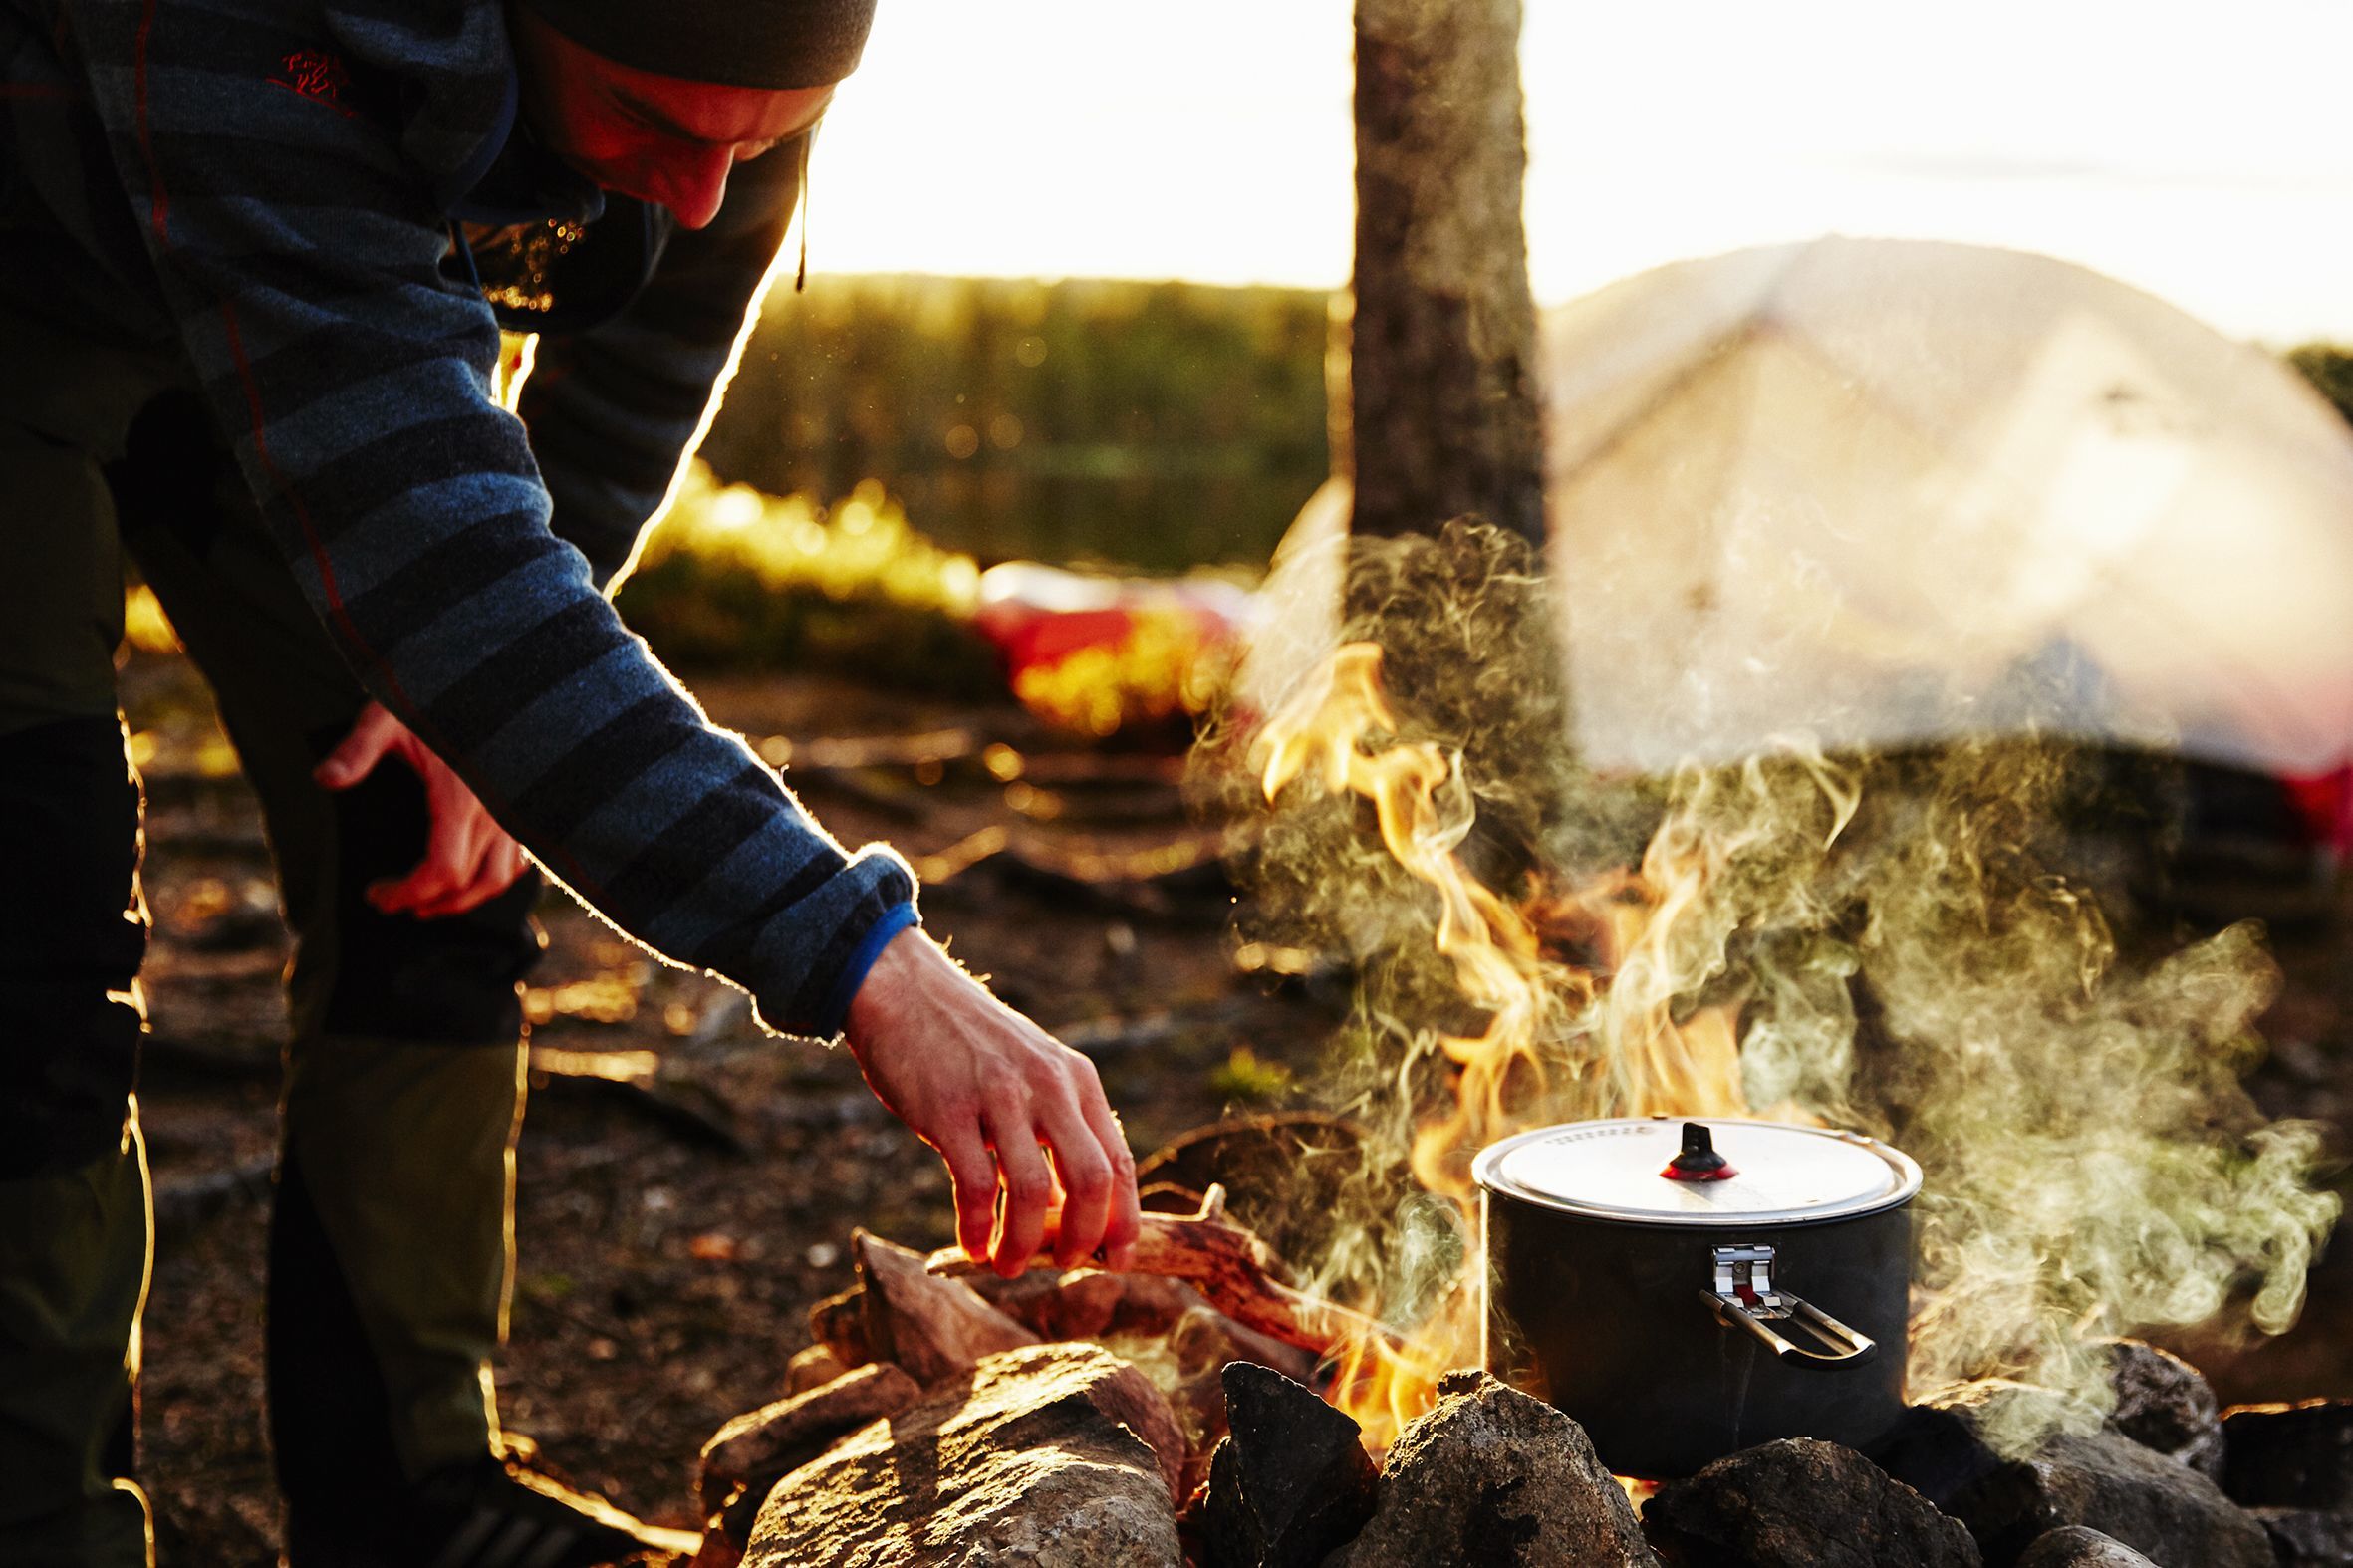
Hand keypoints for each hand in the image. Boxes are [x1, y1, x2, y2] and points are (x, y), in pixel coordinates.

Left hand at [313, 702, 530, 919]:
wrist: (490, 670)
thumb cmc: (433, 693)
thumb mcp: (387, 716)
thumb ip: (357, 750)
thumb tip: (322, 779)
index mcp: (461, 797)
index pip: (443, 871)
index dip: (408, 893)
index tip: (376, 894)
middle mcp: (497, 810)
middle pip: (471, 884)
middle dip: (429, 902)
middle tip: (391, 902)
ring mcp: (515, 809)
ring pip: (500, 878)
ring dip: (464, 899)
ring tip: (429, 900)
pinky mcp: (524, 804)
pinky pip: (519, 858)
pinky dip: (492, 876)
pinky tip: (466, 871)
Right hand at [845, 929, 1140, 1276]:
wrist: (906, 991)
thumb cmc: (969, 1046)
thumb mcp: (1031, 1073)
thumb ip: (1056, 1129)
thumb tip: (1068, 1209)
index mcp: (1076, 1079)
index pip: (1119, 1161)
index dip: (1124, 1219)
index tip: (1118, 1260)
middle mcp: (1048, 1085)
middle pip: (1092, 1181)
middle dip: (1084, 1238)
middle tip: (1066, 1266)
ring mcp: (999, 1096)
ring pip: (1032, 1192)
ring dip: (1025, 1244)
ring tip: (1009, 1265)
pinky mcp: (949, 1110)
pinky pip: (975, 1186)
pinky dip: (977, 1227)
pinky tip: (972, 1245)